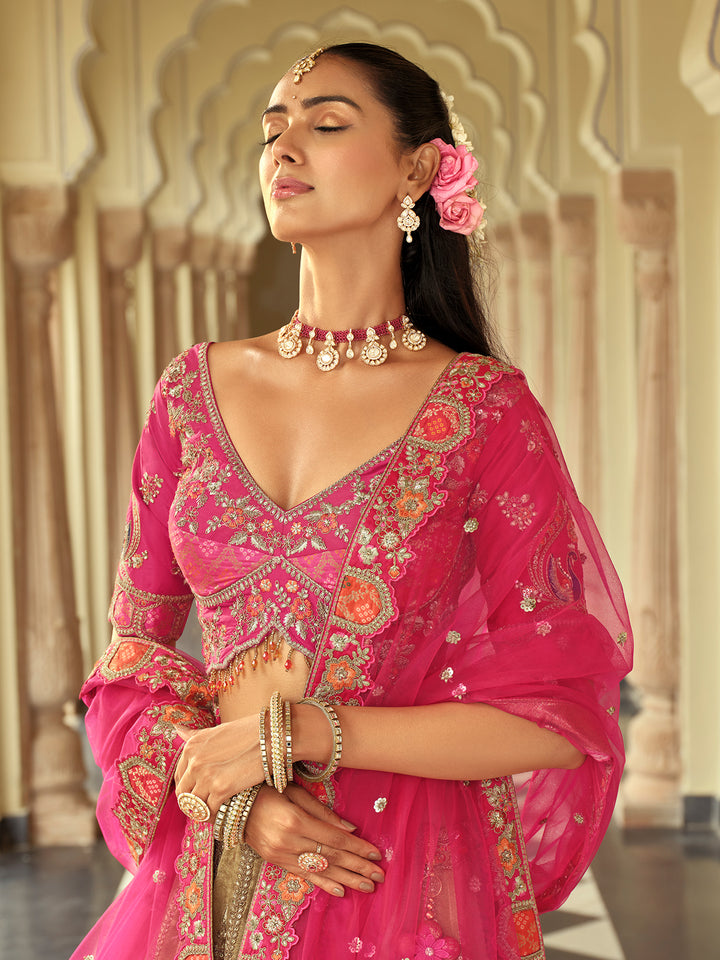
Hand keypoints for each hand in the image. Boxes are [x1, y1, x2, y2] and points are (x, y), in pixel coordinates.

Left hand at [173, 717, 262, 814]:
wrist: (273, 735)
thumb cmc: (250, 731)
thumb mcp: (217, 730)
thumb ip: (196, 736)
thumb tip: (177, 730)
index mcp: (191, 746)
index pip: (179, 777)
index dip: (188, 789)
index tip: (199, 794)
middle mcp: (194, 761)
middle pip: (183, 794)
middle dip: (193, 803)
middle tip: (206, 807)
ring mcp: (206, 775)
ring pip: (195, 806)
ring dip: (203, 812)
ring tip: (216, 812)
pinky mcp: (222, 788)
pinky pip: (211, 811)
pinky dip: (217, 815)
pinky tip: (225, 812)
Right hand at [244, 783, 384, 897]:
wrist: (233, 805)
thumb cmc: (267, 790)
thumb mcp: (295, 791)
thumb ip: (322, 811)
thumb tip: (349, 828)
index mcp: (295, 820)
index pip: (334, 838)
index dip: (356, 848)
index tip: (376, 853)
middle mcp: (288, 841)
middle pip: (330, 857)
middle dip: (357, 867)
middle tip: (379, 875)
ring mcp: (281, 855)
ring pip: (320, 870)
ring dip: (346, 879)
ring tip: (367, 886)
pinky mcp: (276, 862)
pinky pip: (304, 876)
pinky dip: (323, 884)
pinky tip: (339, 891)